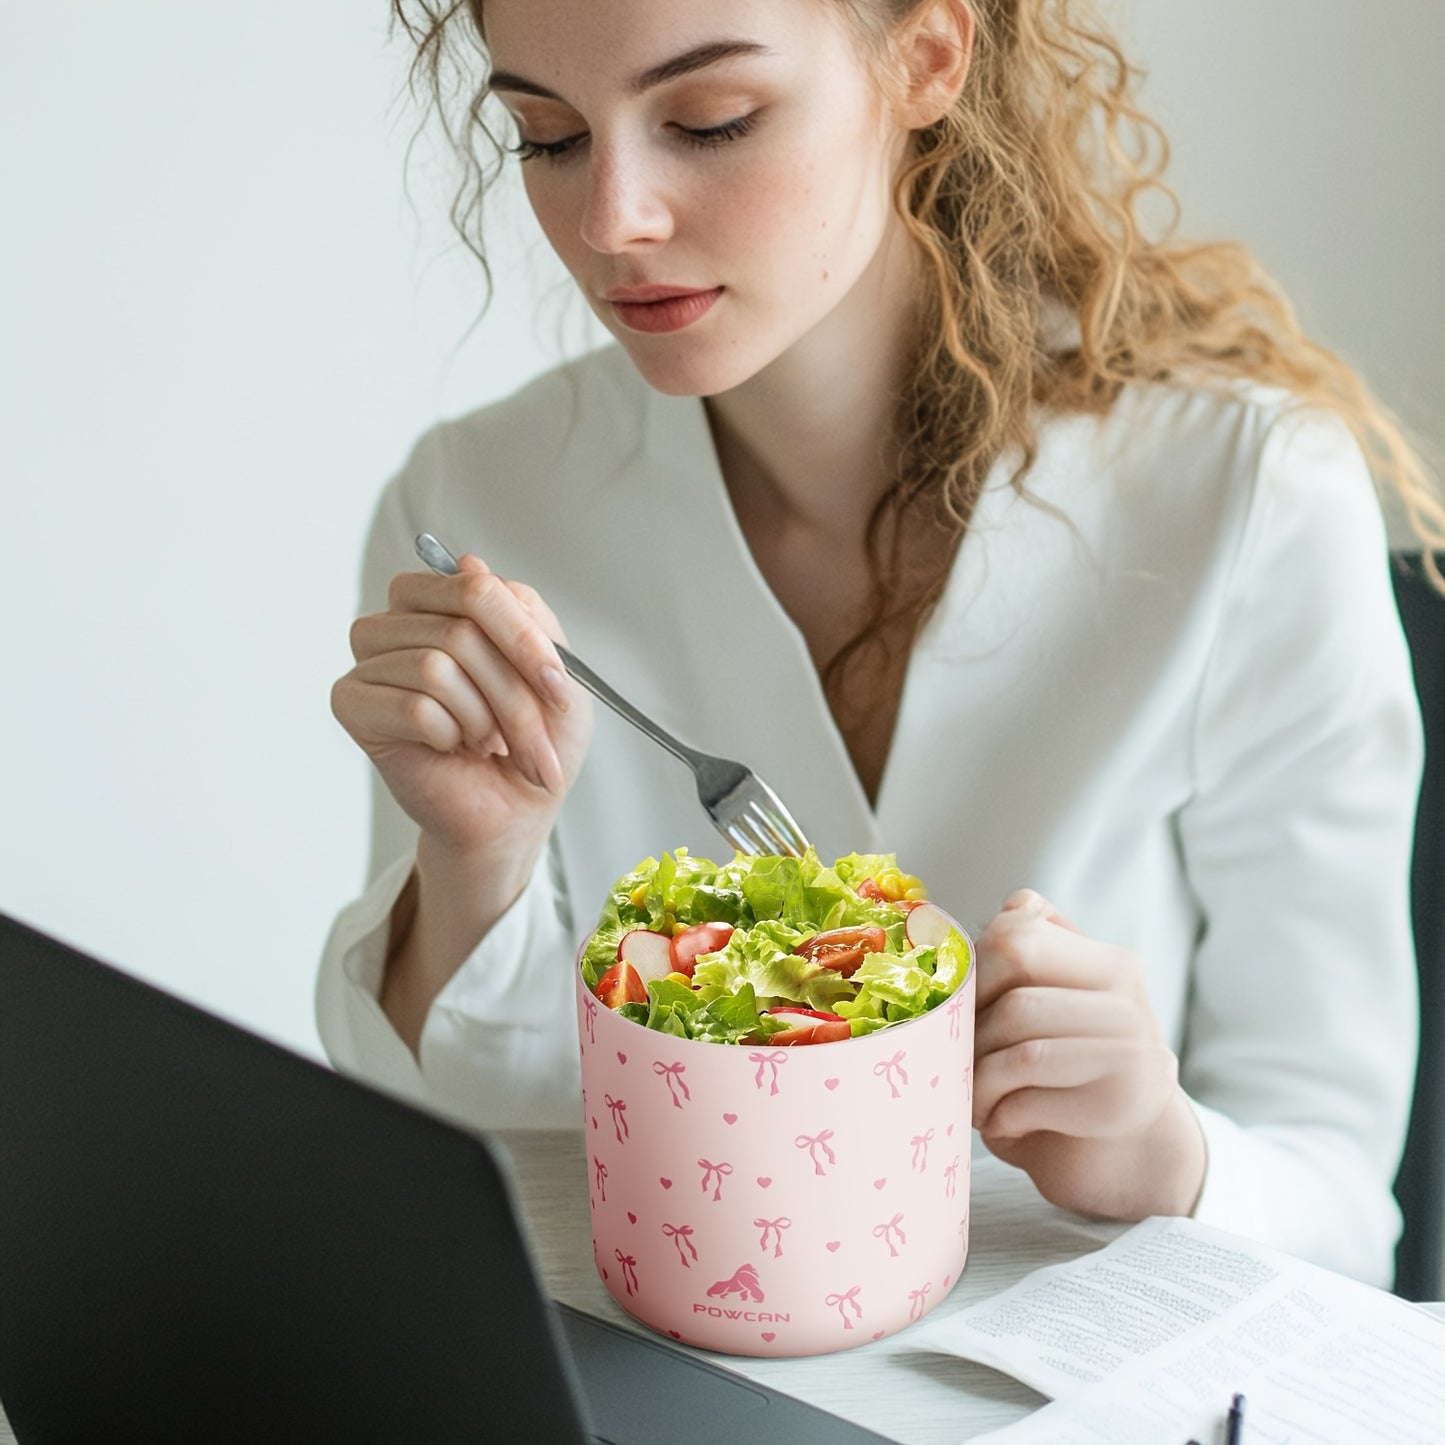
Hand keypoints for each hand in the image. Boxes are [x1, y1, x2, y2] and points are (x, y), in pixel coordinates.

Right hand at [331, 552, 592, 921]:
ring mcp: (370, 660)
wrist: (510, 812)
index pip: (478, 588)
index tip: (559, 688)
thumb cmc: (531, 740)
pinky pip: (413, 706)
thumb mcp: (557, 674)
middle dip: (511, 694)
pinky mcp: (352, 704)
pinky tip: (451, 749)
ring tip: (488, 743)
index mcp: (446, 600)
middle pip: (461, 630)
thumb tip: (470, 563)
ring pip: (436, 667)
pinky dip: (449, 736)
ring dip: (483, 720)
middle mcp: (400, 621)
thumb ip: (527, 615)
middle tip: (530, 739)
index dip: (525, 640)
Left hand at [972, 889, 1205, 1219]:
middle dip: (973, 1036)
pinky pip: (1032, 1100)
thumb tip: (1009, 905)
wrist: (1123, 1155)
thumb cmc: (1067, 1070)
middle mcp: (1130, 1003)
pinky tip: (1000, 1120)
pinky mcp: (1122, 1108)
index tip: (957, 1007)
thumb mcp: (1052, 1003)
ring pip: (1022, 1054)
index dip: (971, 972)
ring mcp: (1134, 1056)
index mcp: (1109, 964)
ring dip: (979, 1084)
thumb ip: (1033, 953)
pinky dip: (999, 1115)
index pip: (1017, 935)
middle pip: (1016, 1000)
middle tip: (956, 1059)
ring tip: (972, 1097)